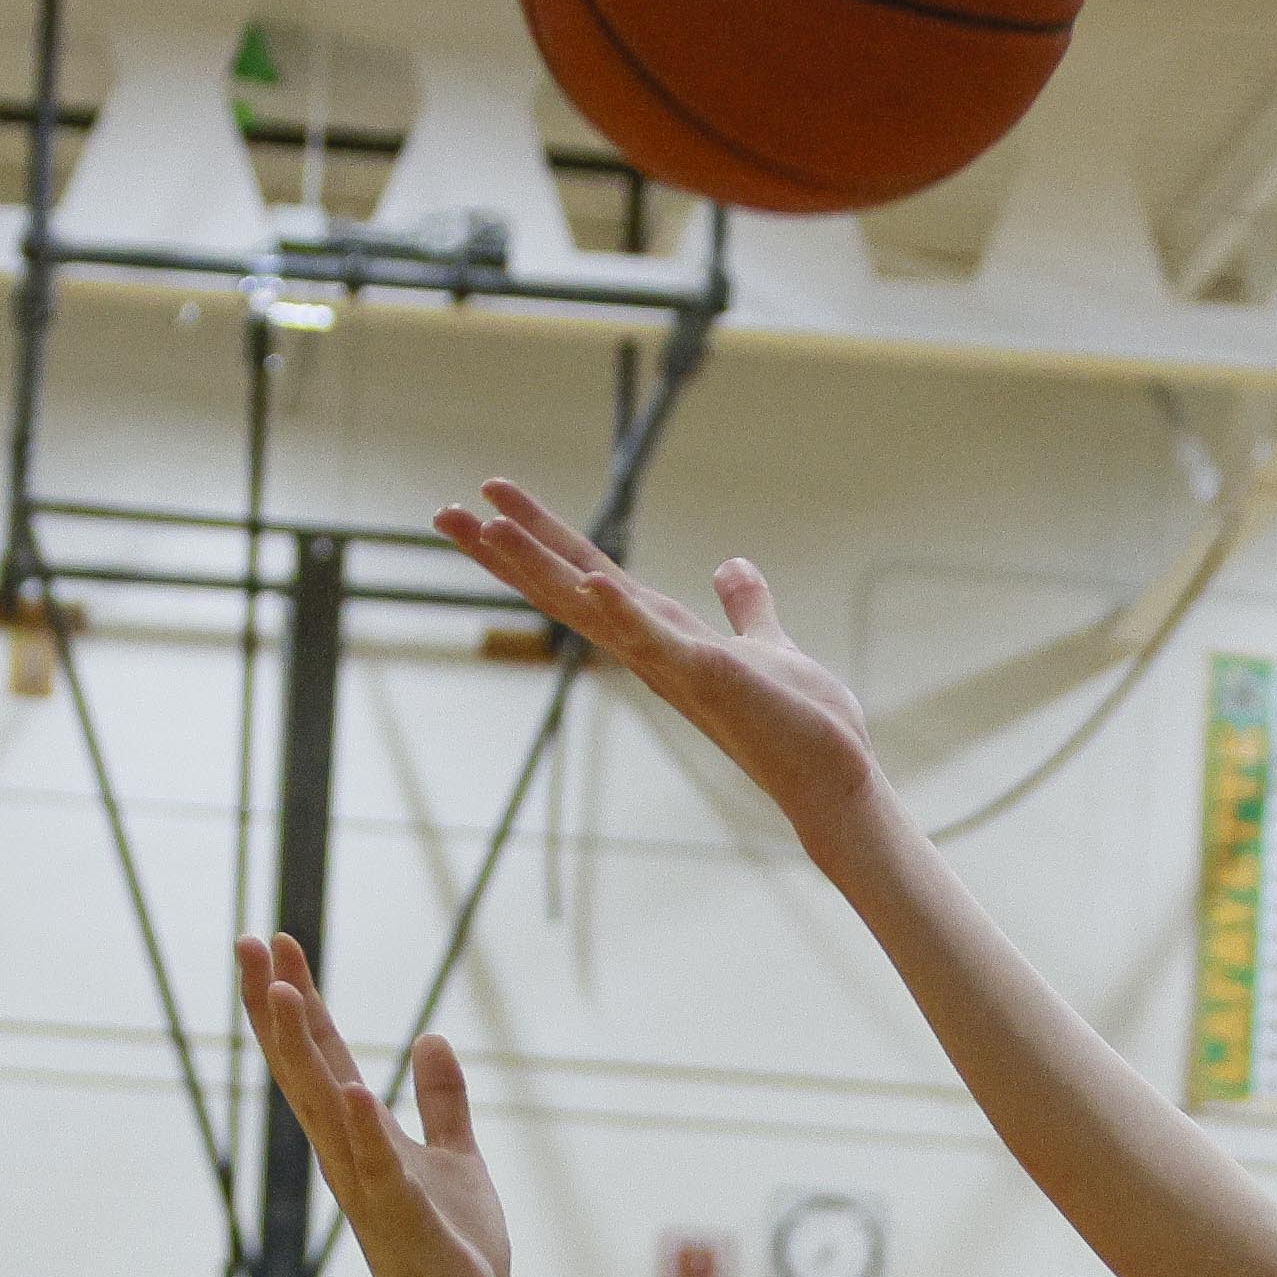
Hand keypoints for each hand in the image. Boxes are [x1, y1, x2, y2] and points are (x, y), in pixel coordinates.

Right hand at [233, 935, 512, 1276]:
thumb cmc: (453, 1241)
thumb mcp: (453, 1154)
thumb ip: (441, 1100)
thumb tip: (430, 1038)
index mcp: (357, 1134)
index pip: (319, 1054)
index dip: (299, 999)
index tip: (278, 942)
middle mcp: (346, 1154)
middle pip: (302, 1068)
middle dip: (277, 1007)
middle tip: (250, 942)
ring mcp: (365, 1187)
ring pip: (324, 1110)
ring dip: (304, 1053)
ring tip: (289, 994)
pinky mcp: (399, 1219)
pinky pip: (377, 1170)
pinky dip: (365, 1132)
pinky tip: (355, 1091)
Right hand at [435, 479, 875, 831]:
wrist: (833, 775)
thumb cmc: (798, 721)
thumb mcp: (767, 646)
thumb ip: (746, 607)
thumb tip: (734, 565)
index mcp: (660, 635)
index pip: (587, 576)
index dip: (540, 539)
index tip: (492, 501)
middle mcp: (651, 650)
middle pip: (567, 588)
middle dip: (507, 550)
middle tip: (443, 512)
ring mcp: (673, 666)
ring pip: (591, 609)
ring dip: (541, 569)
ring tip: (489, 527)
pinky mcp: (709, 679)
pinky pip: (658, 642)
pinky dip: (627, 614)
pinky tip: (594, 583)